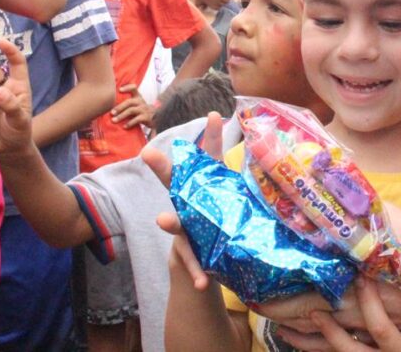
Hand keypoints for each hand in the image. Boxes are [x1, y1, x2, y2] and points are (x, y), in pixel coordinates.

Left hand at [112, 83, 153, 127]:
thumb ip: (126, 103)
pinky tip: (124, 127)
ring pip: (131, 110)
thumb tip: (108, 104)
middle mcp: (141, 102)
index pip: (134, 88)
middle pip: (129, 102)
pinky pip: (137, 119)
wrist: (156, 117)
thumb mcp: (136, 104)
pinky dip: (130, 123)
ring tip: (114, 120)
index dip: (127, 87)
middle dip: (119, 107)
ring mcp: (144, 109)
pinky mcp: (146, 117)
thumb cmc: (141, 110)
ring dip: (122, 115)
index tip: (119, 90)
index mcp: (138, 97)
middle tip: (111, 113)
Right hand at [141, 111, 236, 291]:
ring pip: (177, 223)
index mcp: (201, 190)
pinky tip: (202, 283)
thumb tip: (252, 151)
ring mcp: (185, 229)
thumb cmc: (213, 222)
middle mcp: (186, 205)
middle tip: (148, 153)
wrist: (203, 262)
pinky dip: (197, 273)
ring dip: (170, 221)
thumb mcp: (227, 200)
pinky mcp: (191, 253)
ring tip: (162, 219)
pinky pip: (193, 263)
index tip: (214, 115)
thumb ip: (235, 180)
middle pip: (173, 183)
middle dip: (162, 168)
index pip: (207, 159)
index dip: (211, 138)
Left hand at [259, 205, 400, 336]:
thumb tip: (353, 189)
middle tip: (255, 301)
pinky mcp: (384, 338)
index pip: (315, 286)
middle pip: (313, 313)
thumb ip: (379, 215)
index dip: (285, 286)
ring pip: (326, 335)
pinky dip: (325, 340)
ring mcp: (373, 329)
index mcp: (363, 282)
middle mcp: (363, 310)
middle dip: (283, 308)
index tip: (259, 280)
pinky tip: (313, 334)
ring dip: (299, 328)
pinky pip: (347, 344)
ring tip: (274, 321)